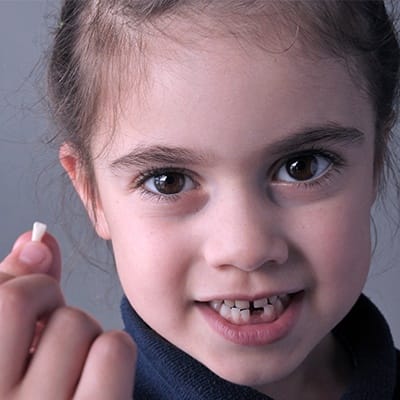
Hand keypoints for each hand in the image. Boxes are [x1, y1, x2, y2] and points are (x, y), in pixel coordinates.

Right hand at [0, 230, 136, 398]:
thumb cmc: (26, 394)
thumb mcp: (4, 348)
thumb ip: (13, 291)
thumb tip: (37, 240)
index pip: (0, 292)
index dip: (24, 284)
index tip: (35, 301)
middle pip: (28, 296)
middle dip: (50, 302)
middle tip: (51, 334)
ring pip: (76, 321)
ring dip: (83, 333)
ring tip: (71, 366)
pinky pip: (113, 350)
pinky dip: (112, 352)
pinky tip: (98, 379)